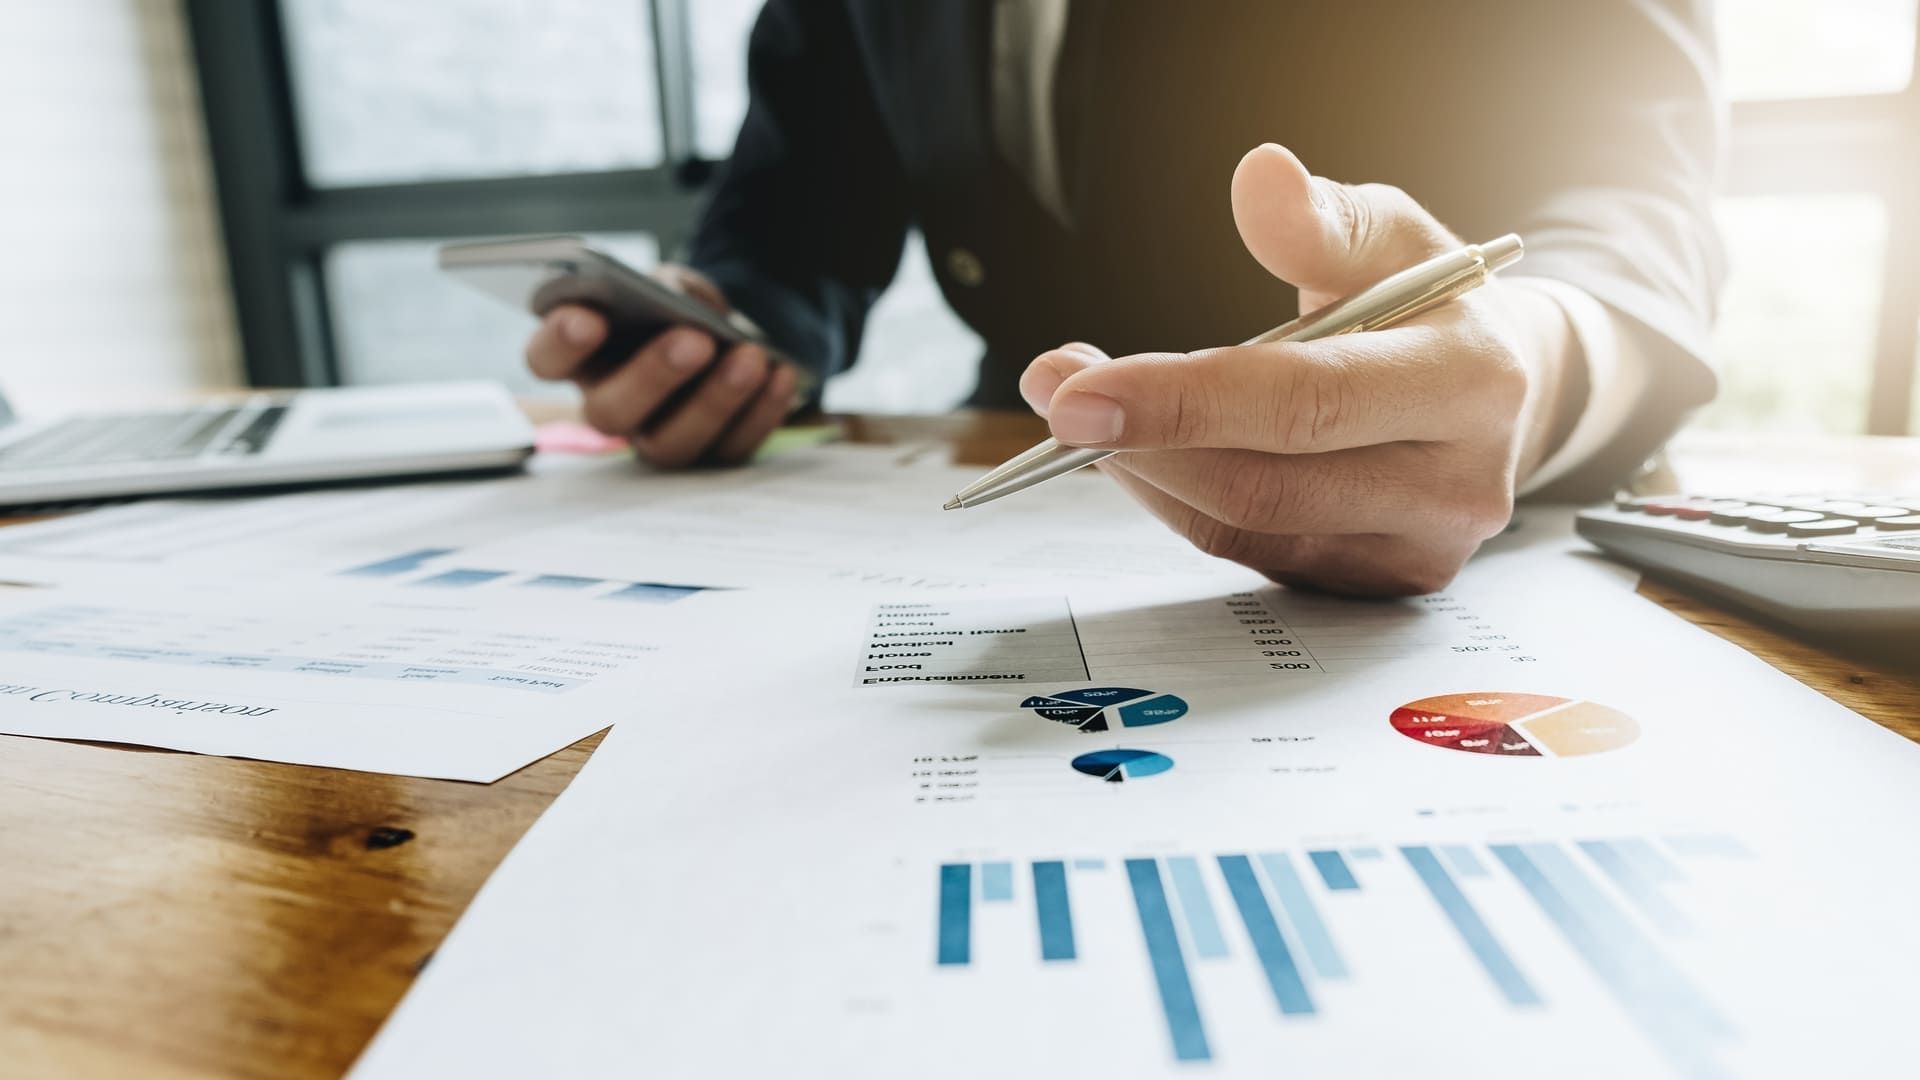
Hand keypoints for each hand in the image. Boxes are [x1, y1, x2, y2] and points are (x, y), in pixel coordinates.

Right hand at [524, 264, 797, 467]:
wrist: (731, 336)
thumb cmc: (681, 307)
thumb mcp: (672, 283)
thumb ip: (666, 287)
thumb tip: (677, 304)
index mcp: (583, 357)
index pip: (546, 359)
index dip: (560, 343)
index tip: (587, 318)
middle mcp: (611, 406)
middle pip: (610, 412)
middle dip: (652, 375)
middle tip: (693, 340)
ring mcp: (657, 438)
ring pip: (672, 443)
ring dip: (715, 400)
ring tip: (749, 357)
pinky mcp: (707, 455)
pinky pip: (730, 449)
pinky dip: (760, 412)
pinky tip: (780, 374)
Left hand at [1019, 144, 1579, 595]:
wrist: (1501, 390)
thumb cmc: (1431, 302)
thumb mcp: (1393, 236)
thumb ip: (1322, 218)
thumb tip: (1260, 175)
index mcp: (1468, 381)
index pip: (1305, 402)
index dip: (1181, 400)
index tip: (1076, 390)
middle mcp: (1456, 483)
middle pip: (1263, 485)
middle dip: (1139, 442)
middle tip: (1052, 392)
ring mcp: (1420, 548)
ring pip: (1244, 530)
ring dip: (1143, 475)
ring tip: (1077, 417)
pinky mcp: (1377, 585)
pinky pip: (1252, 556)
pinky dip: (1178, 503)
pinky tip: (1136, 456)